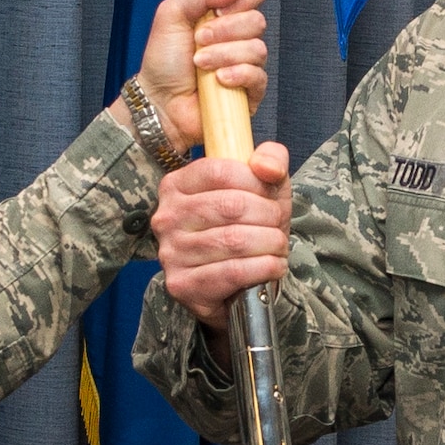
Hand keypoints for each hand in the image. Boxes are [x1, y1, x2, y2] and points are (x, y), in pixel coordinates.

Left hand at [127, 0, 268, 149]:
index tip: (217, 9)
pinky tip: (218, 80)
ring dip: (224, 54)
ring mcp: (246, 65)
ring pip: (257, 49)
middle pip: (257, 20)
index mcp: (224, 15)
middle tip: (199, 40)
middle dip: (225, 30)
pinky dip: (237, 74)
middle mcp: (238, 38)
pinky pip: (258, 77)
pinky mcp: (250, 92)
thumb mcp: (171, 14)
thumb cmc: (163, 62)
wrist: (158, 101)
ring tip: (200, 63)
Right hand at [154, 141, 291, 333]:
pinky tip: (274, 266)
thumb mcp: (263, 187)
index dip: (256, 183)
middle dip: (269, 216)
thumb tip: (266, 167)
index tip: (271, 197)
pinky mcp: (182, 285)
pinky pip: (233, 272)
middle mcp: (166, 218)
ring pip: (235, 240)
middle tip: (278, 226)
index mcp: (176, 185)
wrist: (238, 284)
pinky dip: (265, 267)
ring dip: (270, 244)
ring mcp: (170, 253)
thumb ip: (270, 160)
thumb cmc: (248, 228)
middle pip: (231, 205)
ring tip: (277, 247)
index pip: (220, 171)